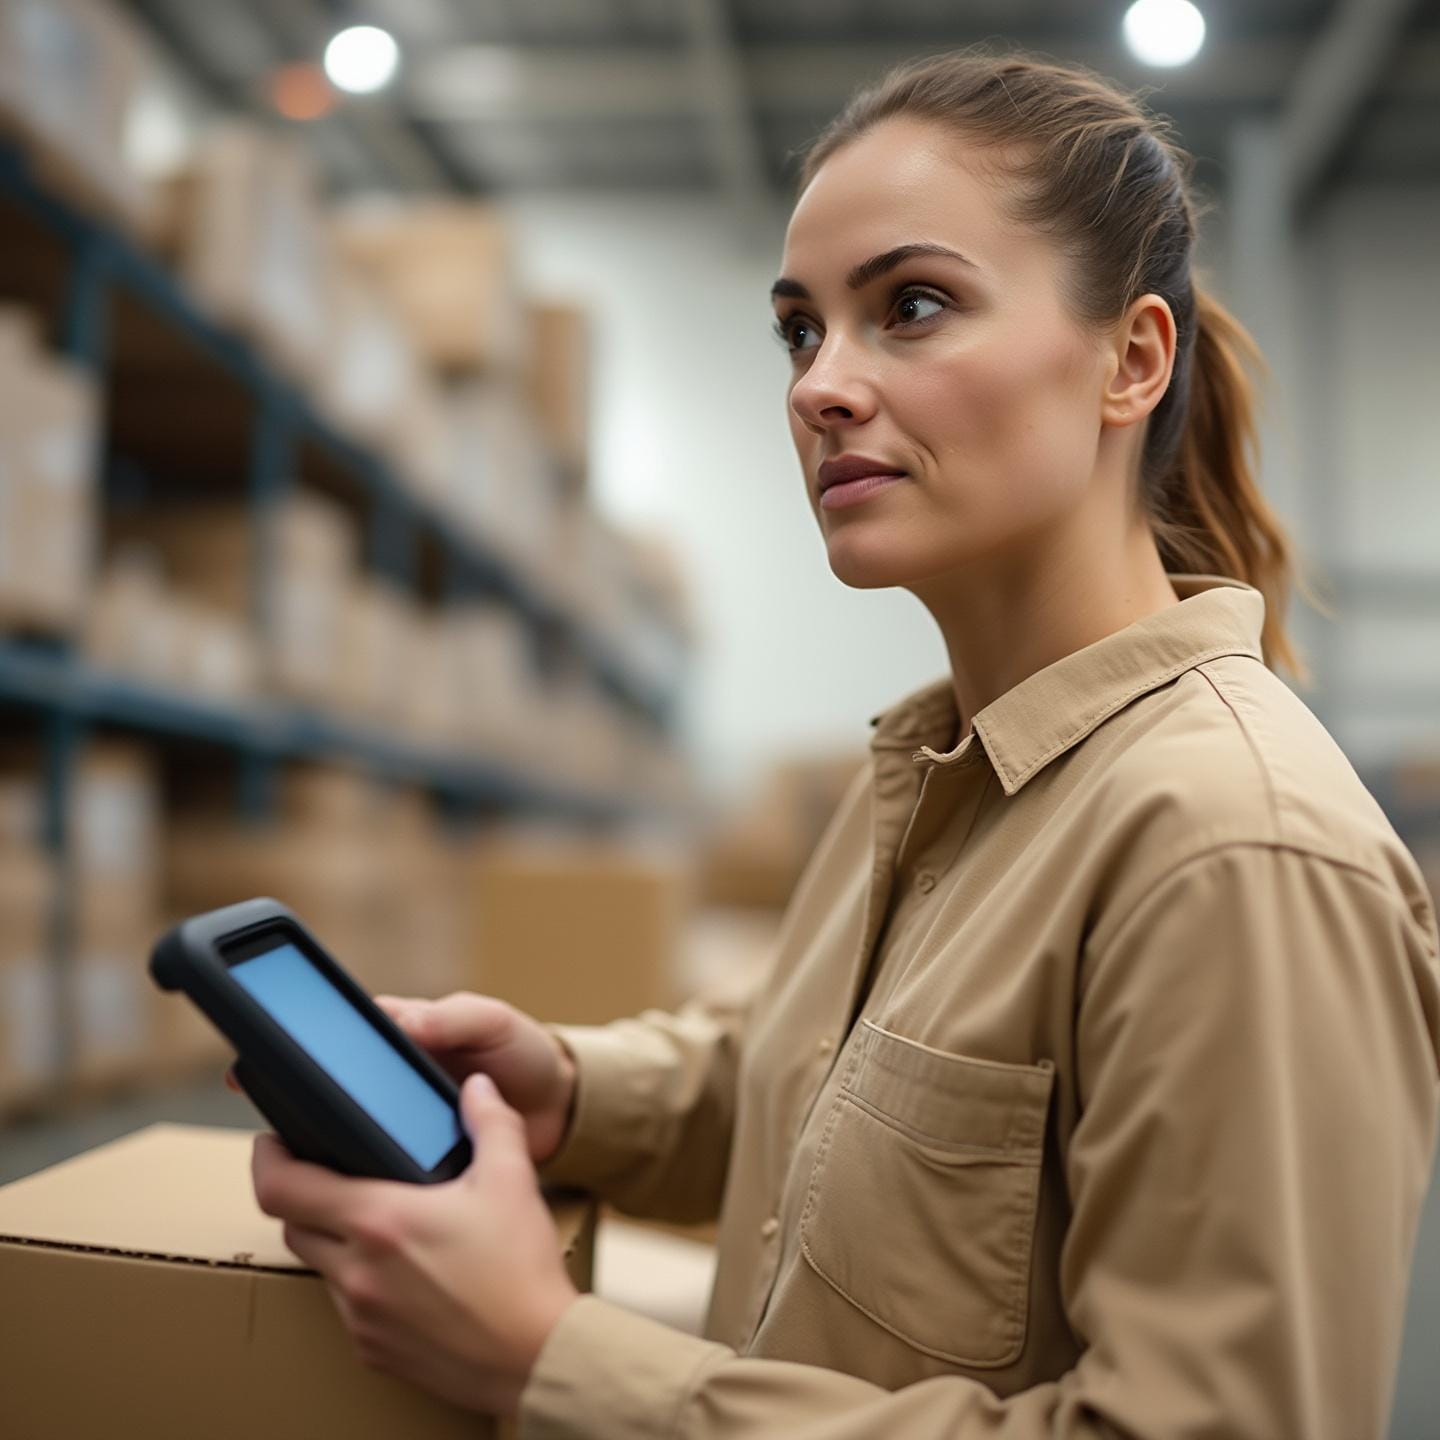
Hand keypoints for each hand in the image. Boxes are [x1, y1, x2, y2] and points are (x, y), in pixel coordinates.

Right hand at [226, 991, 577, 1164]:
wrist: (563, 1108)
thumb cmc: (524, 1054)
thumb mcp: (494, 1023)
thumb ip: (453, 1017)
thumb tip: (400, 1023)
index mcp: (402, 1040)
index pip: (338, 1040)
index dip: (296, 1050)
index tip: (260, 1062)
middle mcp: (390, 1083)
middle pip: (328, 1096)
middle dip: (293, 1110)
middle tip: (264, 1129)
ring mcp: (399, 1127)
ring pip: (343, 1141)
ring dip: (321, 1154)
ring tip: (292, 1171)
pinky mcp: (414, 1168)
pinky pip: (375, 1176)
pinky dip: (357, 1186)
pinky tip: (341, 1204)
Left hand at [252, 1072, 578, 1416]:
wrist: (536, 1356)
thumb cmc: (520, 1269)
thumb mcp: (511, 1179)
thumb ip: (490, 1122)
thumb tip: (478, 1085)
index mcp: (379, 1221)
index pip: (283, 1188)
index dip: (266, 1160)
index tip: (272, 1142)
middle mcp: (356, 1271)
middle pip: (293, 1227)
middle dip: (303, 1197)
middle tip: (331, 1175)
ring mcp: (360, 1317)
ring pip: (322, 1269)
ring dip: (336, 1243)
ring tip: (378, 1225)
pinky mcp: (373, 1351)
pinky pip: (348, 1308)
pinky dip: (362, 1284)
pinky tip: (402, 1273)